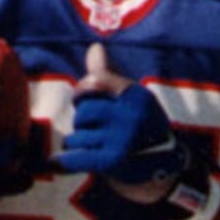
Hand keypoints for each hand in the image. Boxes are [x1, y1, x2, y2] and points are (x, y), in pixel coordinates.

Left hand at [56, 44, 206, 208]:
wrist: (163, 170)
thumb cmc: (142, 127)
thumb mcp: (132, 100)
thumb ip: (108, 75)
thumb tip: (94, 48)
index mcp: (136, 95)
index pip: (95, 82)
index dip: (82, 91)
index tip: (83, 99)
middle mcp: (131, 115)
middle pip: (84, 110)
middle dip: (82, 120)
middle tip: (94, 129)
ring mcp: (122, 139)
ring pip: (77, 136)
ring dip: (79, 143)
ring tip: (94, 147)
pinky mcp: (112, 161)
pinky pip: (76, 157)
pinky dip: (64, 162)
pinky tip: (57, 162)